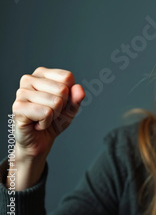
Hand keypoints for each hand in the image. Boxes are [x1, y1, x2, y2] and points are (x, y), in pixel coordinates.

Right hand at [10, 67, 84, 188]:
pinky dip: (46, 122)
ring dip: (54, 115)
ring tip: (43, 117)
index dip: (69, 94)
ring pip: (55, 102)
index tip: (60, 102)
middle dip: (62, 106)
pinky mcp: (18, 107)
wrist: (40, 140)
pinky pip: (46, 113)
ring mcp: (21, 92)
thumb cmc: (54, 120)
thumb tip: (78, 88)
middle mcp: (29, 79)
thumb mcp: (71, 108)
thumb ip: (77, 97)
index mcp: (42, 74)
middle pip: (62, 89)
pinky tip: (37, 123)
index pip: (67, 77)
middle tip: (50, 112)